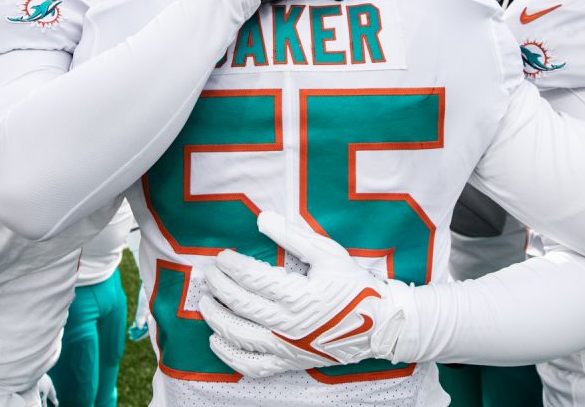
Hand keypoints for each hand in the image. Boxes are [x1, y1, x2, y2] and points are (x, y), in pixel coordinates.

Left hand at [199, 212, 408, 378]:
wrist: (380, 325)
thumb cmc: (355, 286)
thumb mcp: (328, 253)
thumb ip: (293, 236)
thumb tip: (261, 218)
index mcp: (299, 295)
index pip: (253, 278)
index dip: (232, 266)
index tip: (221, 256)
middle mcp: (288, 324)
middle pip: (241, 304)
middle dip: (219, 286)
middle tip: (208, 272)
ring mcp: (287, 347)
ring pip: (239, 336)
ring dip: (216, 318)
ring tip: (204, 302)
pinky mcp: (289, 362)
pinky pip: (252, 365)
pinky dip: (229, 356)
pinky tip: (216, 341)